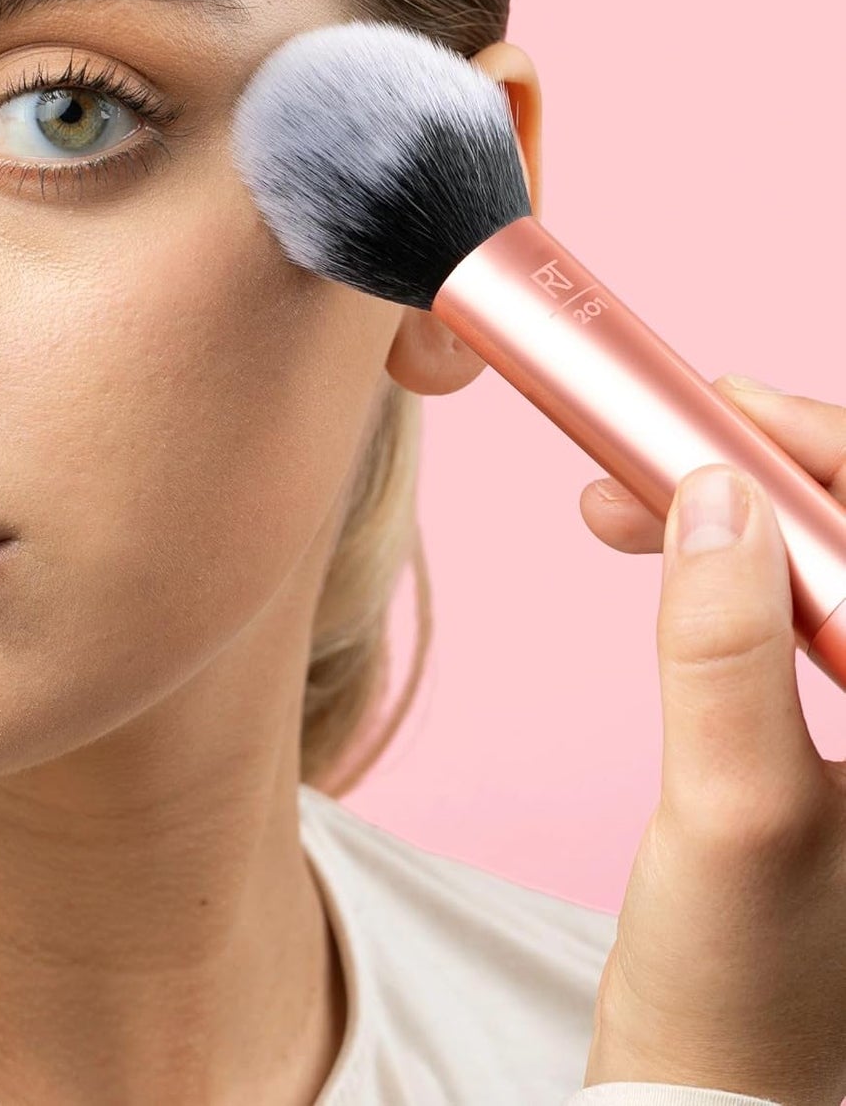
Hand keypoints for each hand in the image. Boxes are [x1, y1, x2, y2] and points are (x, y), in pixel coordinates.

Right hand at [577, 375, 845, 1105]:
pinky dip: (719, 564)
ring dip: (726, 512)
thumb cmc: (746, 980)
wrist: (718, 1084)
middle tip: (649, 447)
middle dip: (759, 472)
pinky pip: (783, 606)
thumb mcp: (736, 811)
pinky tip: (663, 557)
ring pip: (815, 561)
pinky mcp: (829, 734)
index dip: (823, 449)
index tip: (720, 408)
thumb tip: (712, 495)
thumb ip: (724, 650)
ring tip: (622, 499)